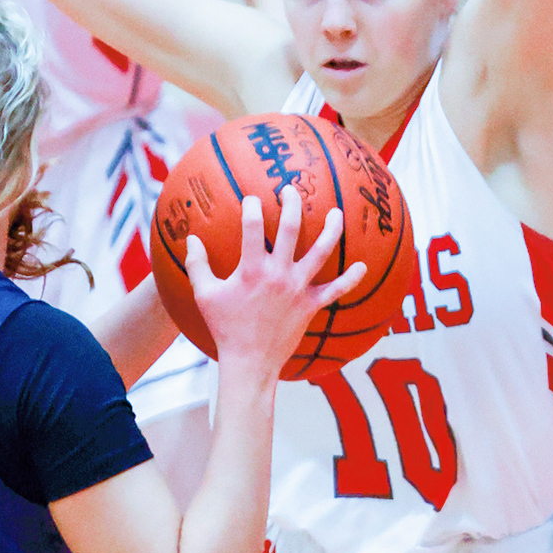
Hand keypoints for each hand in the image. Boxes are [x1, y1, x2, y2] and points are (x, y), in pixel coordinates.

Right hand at [186, 186, 364, 384]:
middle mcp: (278, 274)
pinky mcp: (311, 306)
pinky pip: (336, 290)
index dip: (252, 206)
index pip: (252, 226)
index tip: (252, 200)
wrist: (250, 362)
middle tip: (291, 190)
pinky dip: (350, 279)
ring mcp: (298, 289)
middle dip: (292, 204)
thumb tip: (190, 237)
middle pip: (291, 229)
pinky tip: (362, 266)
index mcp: (251, 269)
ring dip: (331, 229)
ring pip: (321, 252)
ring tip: (336, 212)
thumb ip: (197, 264)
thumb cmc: (225, 327)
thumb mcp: (204, 295)